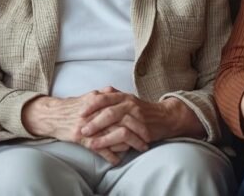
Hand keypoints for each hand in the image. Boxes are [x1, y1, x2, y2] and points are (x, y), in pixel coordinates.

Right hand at [22, 90, 137, 164]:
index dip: (139, 119)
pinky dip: (110, 156)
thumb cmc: (72, 107)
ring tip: (137, 150)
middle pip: (124, 123)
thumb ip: (103, 95)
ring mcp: (89, 126)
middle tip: (147, 141)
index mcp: (100, 101)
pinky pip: (100, 149)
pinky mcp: (82, 138)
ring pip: (115, 136)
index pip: (126, 110)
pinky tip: (118, 160)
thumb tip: (114, 91)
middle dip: (138, 133)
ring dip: (128, 145)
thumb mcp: (89, 97)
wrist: (51, 115)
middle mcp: (96, 113)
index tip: (148, 127)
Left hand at [80, 87, 203, 151]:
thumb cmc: (141, 111)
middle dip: (92, 120)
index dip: (90, 104)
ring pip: (115, 120)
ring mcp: (135, 113)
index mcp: (122, 96)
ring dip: (101, 131)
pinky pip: (125, 132)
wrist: (165, 117)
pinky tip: (107, 147)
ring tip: (89, 140)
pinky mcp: (141, 126)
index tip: (78, 112)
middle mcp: (128, 102)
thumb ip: (111, 100)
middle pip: (107, 109)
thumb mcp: (126, 102)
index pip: (102, 97)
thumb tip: (91, 101)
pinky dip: (114, 140)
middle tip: (81, 129)